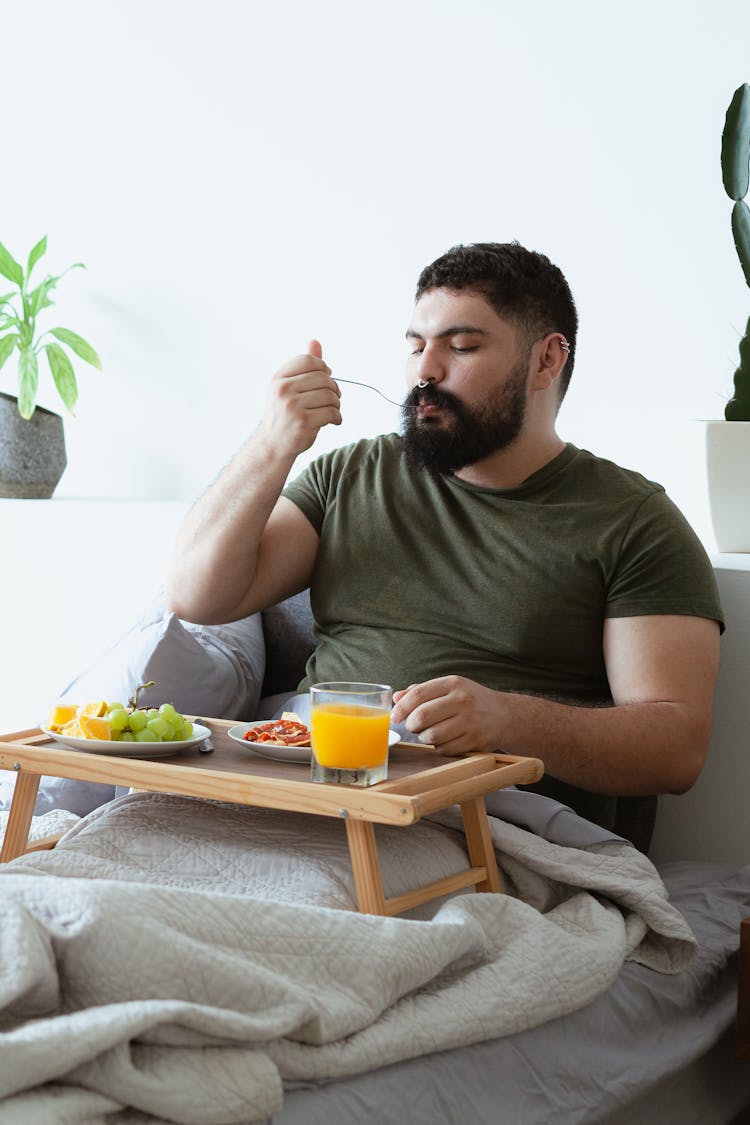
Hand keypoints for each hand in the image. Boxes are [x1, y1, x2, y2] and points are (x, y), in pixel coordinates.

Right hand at [259, 339, 341, 455]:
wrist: (273, 444)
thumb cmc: (283, 414)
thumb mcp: (287, 386)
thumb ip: (303, 366)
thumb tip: (315, 341)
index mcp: (278, 378)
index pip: (309, 360)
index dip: (323, 368)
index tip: (325, 378)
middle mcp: (283, 390)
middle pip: (323, 378)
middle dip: (333, 388)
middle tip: (333, 398)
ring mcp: (292, 407)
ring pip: (330, 396)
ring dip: (336, 404)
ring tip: (332, 410)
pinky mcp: (303, 423)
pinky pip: (332, 413)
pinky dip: (337, 417)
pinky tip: (332, 421)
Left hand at [391, 676, 507, 755]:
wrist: (505, 716)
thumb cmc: (471, 700)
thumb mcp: (450, 688)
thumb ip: (422, 691)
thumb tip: (396, 698)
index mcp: (453, 683)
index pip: (418, 694)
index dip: (402, 707)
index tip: (395, 716)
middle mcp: (462, 701)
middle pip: (422, 716)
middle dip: (411, 725)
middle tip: (413, 726)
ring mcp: (470, 722)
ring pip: (431, 736)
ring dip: (424, 737)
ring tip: (431, 732)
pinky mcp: (475, 741)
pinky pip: (444, 749)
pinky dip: (439, 747)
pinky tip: (446, 740)